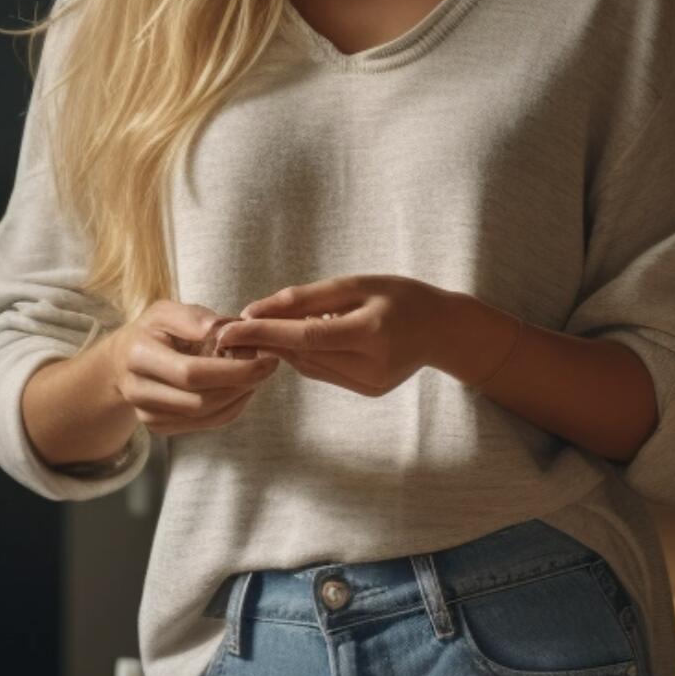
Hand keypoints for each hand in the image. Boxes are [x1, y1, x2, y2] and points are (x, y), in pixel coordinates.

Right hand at [109, 300, 281, 436]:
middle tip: (268, 365)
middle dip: (242, 384)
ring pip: (207, 416)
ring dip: (241, 396)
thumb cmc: (152, 330)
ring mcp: (147, 414)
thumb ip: (193, 317)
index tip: (266, 357)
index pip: (192, 373)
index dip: (233, 369)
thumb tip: (224, 328)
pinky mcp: (159, 427)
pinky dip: (232, 407)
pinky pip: (206, 424)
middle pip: (201, 401)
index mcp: (139, 355)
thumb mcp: (165, 311)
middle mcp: (138, 391)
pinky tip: (242, 388)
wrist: (122, 361)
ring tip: (257, 374)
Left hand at [220, 274, 500, 398]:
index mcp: (372, 334)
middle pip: (304, 354)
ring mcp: (370, 384)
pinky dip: (305, 355)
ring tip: (259, 329)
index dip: (266, 332)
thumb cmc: (401, 297)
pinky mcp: (367, 390)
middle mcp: (371, 366)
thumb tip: (256, 310)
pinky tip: (296, 340)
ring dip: (282, 348)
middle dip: (266, 341)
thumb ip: (307, 298)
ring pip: (308, 366)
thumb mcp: (358, 285)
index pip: (306, 336)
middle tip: (231, 327)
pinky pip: (323, 372)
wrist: (443, 329)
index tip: (231, 327)